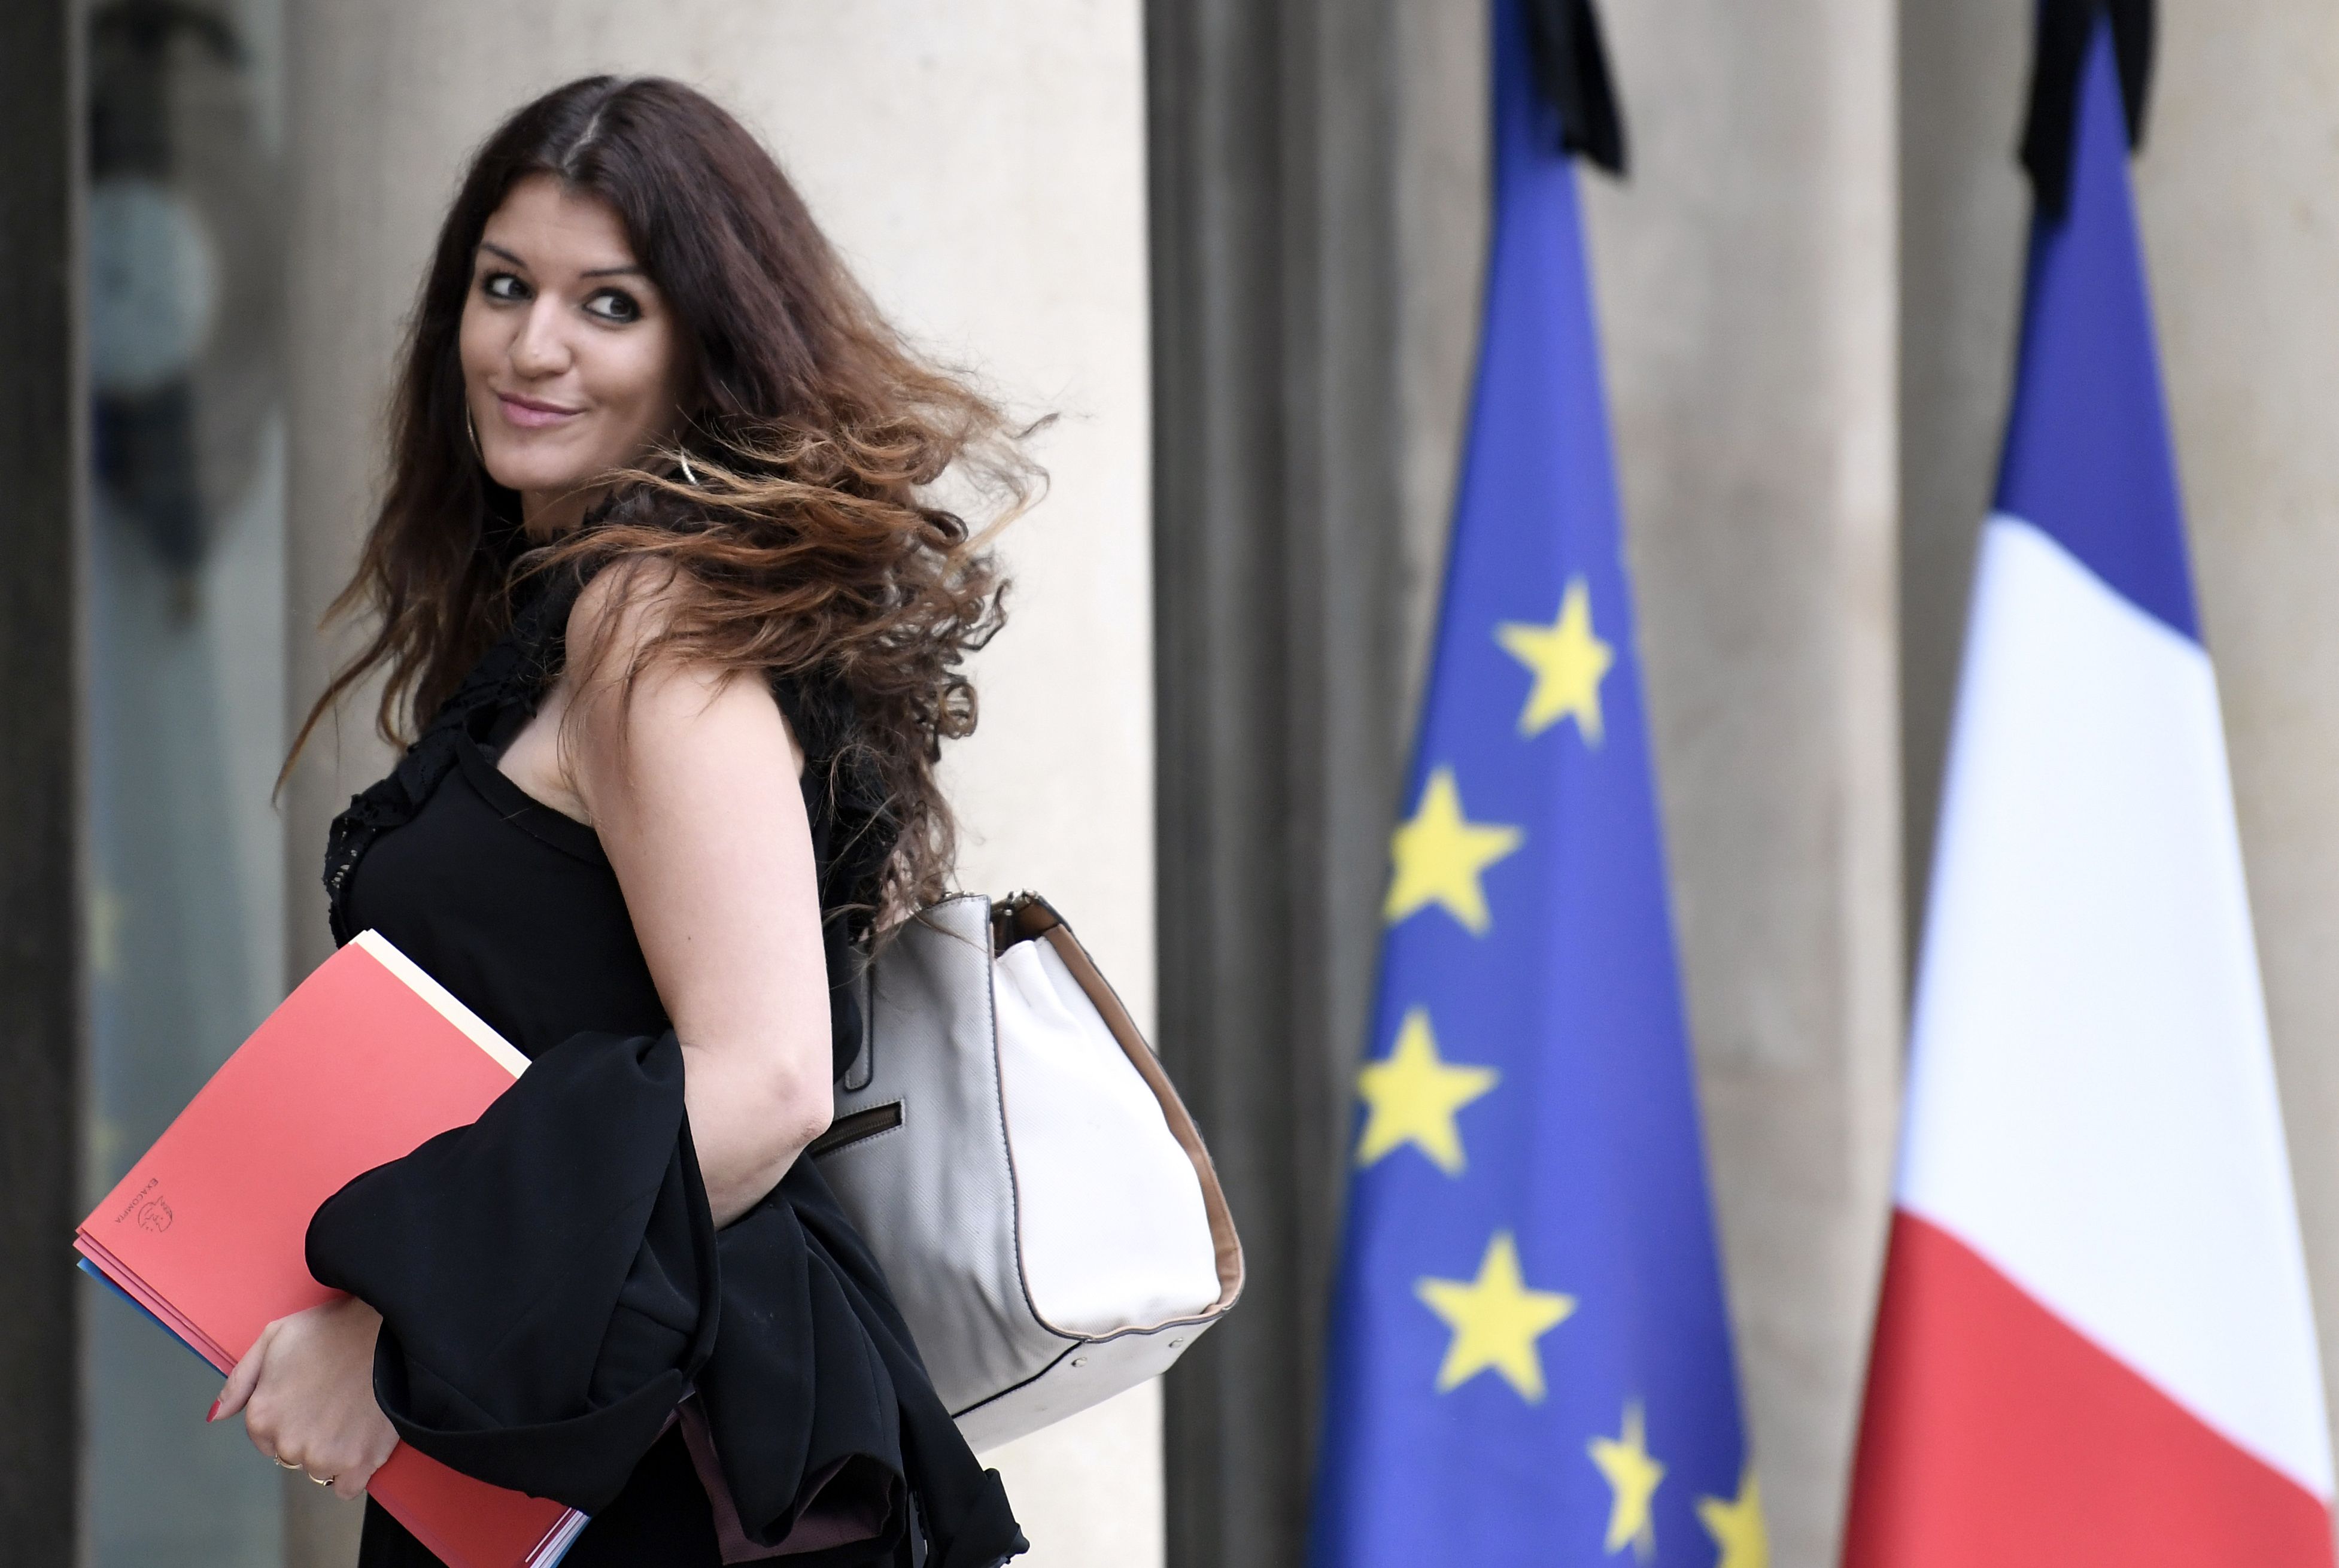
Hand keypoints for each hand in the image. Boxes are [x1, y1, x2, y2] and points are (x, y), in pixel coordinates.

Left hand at [211, 1295, 397, 1500]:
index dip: (288, 1418)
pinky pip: (346, 1488)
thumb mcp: (274, 1337)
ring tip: (353, 1416)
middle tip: (333, 1402)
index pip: (266, 1439)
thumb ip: (239, 1380)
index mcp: (262, 1416)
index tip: (310, 1399)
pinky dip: (353, 1472)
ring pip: (319, 1470)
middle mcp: (287, 1444)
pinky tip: (362, 1441)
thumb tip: (216, 1417)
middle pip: (292, 1456)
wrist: (391, 1331)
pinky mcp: (359, 1464)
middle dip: (308, 1435)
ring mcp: (323, 1457)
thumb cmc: (332, 1330)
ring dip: (332, 1452)